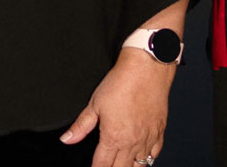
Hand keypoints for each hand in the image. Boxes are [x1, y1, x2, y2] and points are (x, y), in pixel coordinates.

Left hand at [61, 48, 173, 166]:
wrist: (146, 70)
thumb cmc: (122, 83)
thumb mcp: (94, 104)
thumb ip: (81, 126)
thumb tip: (67, 138)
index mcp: (113, 137)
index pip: (102, 165)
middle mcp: (132, 142)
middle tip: (106, 166)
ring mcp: (147, 138)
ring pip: (139, 166)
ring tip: (121, 165)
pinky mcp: (159, 132)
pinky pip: (154, 155)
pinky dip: (146, 159)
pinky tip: (140, 158)